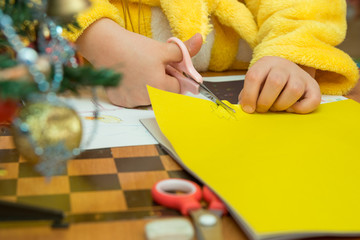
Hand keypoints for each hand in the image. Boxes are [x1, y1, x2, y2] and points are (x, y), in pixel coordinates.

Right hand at [76, 18, 202, 107]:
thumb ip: (183, 51)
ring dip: (148, 89)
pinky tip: (128, 79)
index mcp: (160, 87)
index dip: (174, 77)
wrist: (105, 46)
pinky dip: (133, 91)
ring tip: (138, 72)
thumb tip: (200, 41)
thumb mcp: (162, 48)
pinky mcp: (120, 102)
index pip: (177, 88)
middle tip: (151, 68)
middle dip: (162, 84)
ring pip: (149, 98)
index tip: (165, 68)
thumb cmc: (135, 47)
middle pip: (164, 95)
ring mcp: (132, 102)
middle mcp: (147, 99)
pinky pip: (133, 100)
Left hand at [239, 56, 320, 113]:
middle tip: (262, 109)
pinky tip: (291, 109)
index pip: (254, 76)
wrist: (287, 71)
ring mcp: (300, 75)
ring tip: (275, 107)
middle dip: (265, 101)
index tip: (248, 109)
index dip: (249, 95)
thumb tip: (246, 108)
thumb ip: (247, 95)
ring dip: (281, 105)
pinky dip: (301, 109)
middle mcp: (284, 66)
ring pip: (294, 90)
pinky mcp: (313, 86)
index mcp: (266, 63)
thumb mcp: (255, 84)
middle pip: (275, 81)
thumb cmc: (266, 82)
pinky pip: (312, 100)